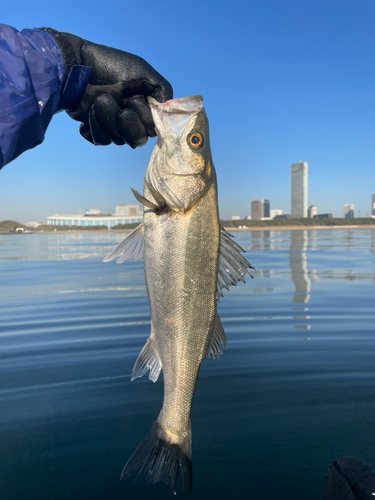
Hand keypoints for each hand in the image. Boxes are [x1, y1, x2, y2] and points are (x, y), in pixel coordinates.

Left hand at [46, 30, 172, 147]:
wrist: (75, 66)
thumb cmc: (109, 65)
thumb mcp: (142, 71)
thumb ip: (162, 90)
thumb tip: (167, 113)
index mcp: (143, 107)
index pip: (151, 129)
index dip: (143, 119)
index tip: (132, 101)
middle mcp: (130, 119)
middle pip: (136, 140)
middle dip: (126, 124)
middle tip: (112, 102)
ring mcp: (112, 126)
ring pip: (117, 140)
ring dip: (106, 119)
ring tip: (98, 99)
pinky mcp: (95, 131)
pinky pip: (100, 140)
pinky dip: (94, 125)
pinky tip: (88, 111)